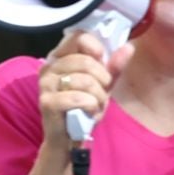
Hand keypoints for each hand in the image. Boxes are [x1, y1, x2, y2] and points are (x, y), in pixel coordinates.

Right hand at [38, 29, 132, 154]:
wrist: (68, 137)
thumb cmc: (83, 107)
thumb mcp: (102, 85)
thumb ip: (113, 66)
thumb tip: (128, 47)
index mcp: (59, 58)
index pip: (77, 37)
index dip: (95, 47)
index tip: (102, 60)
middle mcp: (48, 67)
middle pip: (84, 60)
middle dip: (102, 78)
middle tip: (101, 90)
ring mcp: (45, 84)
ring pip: (84, 80)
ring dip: (98, 96)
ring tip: (94, 104)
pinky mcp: (47, 102)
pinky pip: (79, 98)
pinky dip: (90, 107)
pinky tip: (87, 112)